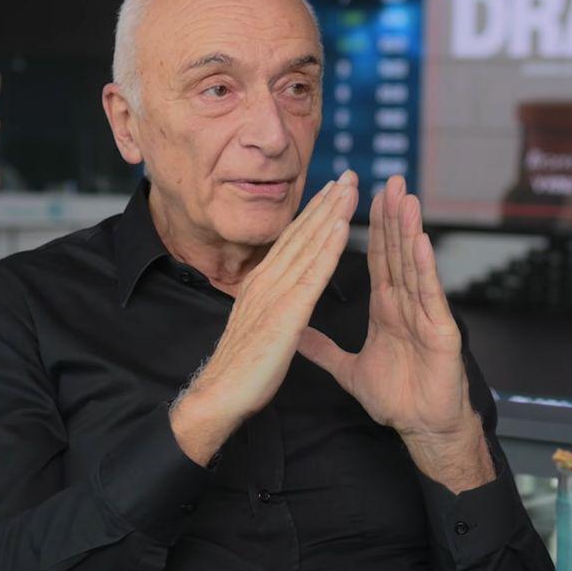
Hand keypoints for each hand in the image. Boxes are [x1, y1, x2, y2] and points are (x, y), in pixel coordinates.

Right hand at [169, 171, 356, 464]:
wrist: (220, 394)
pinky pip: (313, 274)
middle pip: (301, 233)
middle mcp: (266, 280)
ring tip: (351, 188)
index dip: (314, 214)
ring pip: (308, 245)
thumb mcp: (260, 327)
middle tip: (348, 175)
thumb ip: (273, 307)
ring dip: (331, 214)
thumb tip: (284, 299)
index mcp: (261, 284)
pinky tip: (342, 227)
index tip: (332, 192)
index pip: (291, 241)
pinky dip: (328, 247)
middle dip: (326, 202)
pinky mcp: (286, 312)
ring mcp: (275, 293)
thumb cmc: (241, 370)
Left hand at [297, 175, 493, 492]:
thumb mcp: (349, 370)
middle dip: (394, 217)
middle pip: (399, 253)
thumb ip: (323, 349)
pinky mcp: (441, 333)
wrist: (423, 428)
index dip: (373, 228)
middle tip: (391, 179)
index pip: (379, 260)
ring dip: (411, 232)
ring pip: (416, 267)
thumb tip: (296, 334)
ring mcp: (426, 316)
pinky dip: (426, 271)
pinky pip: (431, 298)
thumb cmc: (398, 399)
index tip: (365, 197)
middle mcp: (408, 306)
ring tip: (406, 198)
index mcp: (388, 309)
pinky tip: (421, 244)